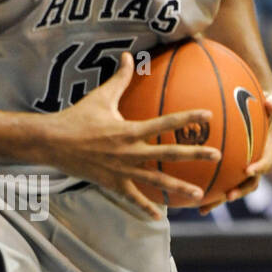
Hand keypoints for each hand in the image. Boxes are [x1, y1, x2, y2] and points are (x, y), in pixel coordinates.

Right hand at [41, 52, 221, 220]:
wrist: (54, 142)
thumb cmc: (78, 117)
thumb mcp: (101, 96)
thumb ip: (120, 78)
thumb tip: (128, 55)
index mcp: (131, 130)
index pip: (166, 122)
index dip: (188, 118)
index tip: (208, 116)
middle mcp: (131, 151)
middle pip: (169, 153)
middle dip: (196, 154)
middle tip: (218, 156)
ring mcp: (122, 170)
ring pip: (157, 180)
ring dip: (179, 187)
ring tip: (200, 194)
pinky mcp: (112, 183)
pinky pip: (133, 198)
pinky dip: (146, 207)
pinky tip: (159, 216)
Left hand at [200, 89, 271, 213]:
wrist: (259, 113)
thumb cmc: (263, 104)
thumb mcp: (271, 99)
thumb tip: (269, 102)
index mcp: (267, 152)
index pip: (265, 162)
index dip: (259, 168)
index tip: (248, 171)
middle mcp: (256, 165)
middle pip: (250, 183)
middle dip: (240, 191)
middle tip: (228, 196)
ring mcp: (243, 171)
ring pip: (233, 189)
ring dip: (220, 200)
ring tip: (203, 208)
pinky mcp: (231, 173)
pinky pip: (220, 184)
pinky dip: (207, 194)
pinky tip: (189, 201)